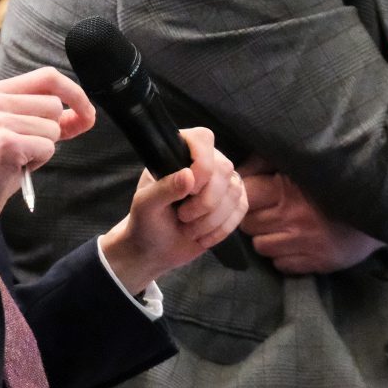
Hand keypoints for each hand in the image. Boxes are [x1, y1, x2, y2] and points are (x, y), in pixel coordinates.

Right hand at [0, 68, 94, 248]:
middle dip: (53, 130)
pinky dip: (38, 162)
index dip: (74, 93)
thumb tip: (84, 114)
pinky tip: (15, 168)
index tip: (87, 113)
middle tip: (30, 149)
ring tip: (17, 159)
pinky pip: (47, 148)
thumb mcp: (11, 132)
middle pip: (54, 104)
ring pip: (52, 128)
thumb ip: (43, 118)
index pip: (48, 76)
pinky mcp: (5, 143)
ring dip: (44, 148)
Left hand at [99, 129, 246, 292]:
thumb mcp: (146, 206)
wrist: (156, 249)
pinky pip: (241, 208)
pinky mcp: (232, 202)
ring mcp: (220, 181)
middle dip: (205, 201)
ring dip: (211, 219)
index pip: (203, 138)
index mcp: (178, 152)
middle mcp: (203, 162)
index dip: (202, 163)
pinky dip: (222, 228)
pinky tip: (202, 237)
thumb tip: (189, 175)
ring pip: (234, 191)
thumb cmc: (146, 222)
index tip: (189, 190)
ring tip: (189, 229)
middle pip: (224, 168)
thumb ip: (164, 189)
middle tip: (182, 216)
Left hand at [238, 167, 384, 274]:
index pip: (246, 194)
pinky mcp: (318, 263)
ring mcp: (305, 244)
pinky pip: (281, 265)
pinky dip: (282, 256)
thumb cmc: (336, 180)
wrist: (382, 206)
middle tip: (266, 210)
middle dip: (253, 216)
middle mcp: (293, 219)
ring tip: (280, 227)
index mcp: (288, 190)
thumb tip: (238, 170)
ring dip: (266, 237)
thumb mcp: (302, 163)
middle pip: (248, 224)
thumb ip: (267, 161)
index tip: (253, 192)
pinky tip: (294, 243)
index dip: (245, 192)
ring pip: (260, 247)